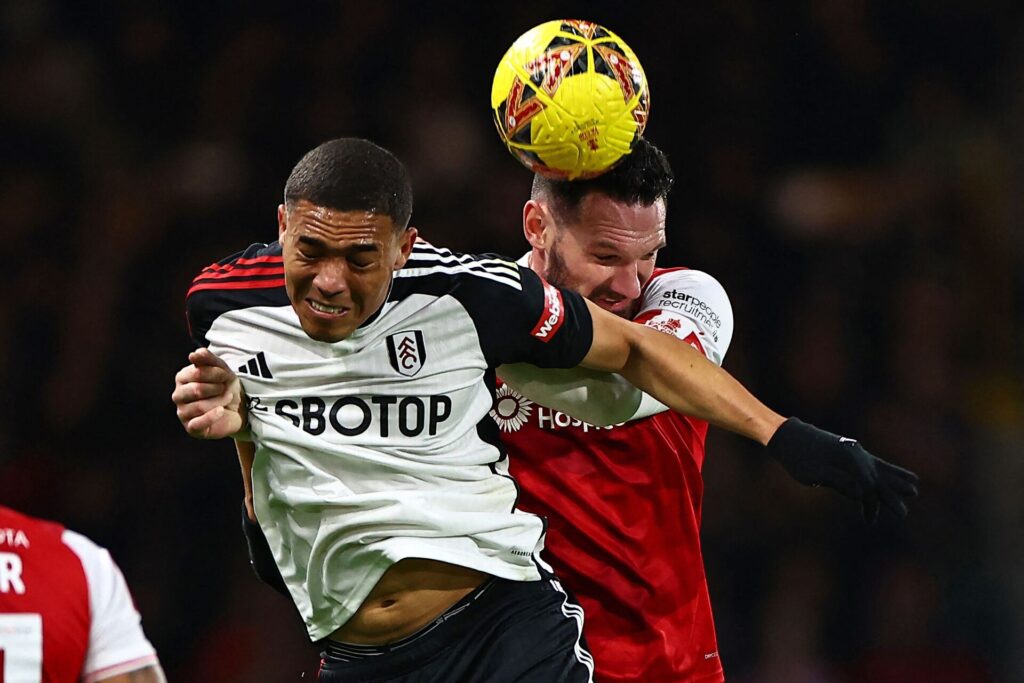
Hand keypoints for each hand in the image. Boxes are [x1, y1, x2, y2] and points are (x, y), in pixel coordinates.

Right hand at [171, 348, 245, 438]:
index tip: (226, 375)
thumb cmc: (225, 386)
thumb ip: (208, 359)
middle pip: (196, 390)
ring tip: (227, 398)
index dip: (215, 373)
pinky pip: (198, 423)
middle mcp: (178, 395)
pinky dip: (212, 416)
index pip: (196, 373)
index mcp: (182, 378)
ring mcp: (183, 412)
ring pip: (200, 406)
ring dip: (219, 401)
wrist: (238, 408)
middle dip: (217, 388)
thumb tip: (193, 354)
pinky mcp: (191, 428)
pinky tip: (221, 411)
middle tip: (225, 388)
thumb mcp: (221, 369)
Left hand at [764, 417, 919, 521]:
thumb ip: (838, 481)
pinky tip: (899, 477)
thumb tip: (862, 493)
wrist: (788, 436)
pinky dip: (887, 473)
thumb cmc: (797, 457)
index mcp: (847, 457)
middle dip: (890, 495)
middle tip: (903, 514)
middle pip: (877, 477)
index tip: (870, 519)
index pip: (866, 483)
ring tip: (914, 490)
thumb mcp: (813, 472)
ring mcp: (855, 453)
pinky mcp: (852, 454)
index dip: (871, 502)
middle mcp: (855, 453)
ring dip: (895, 482)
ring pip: (880, 470)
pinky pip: (874, 466)